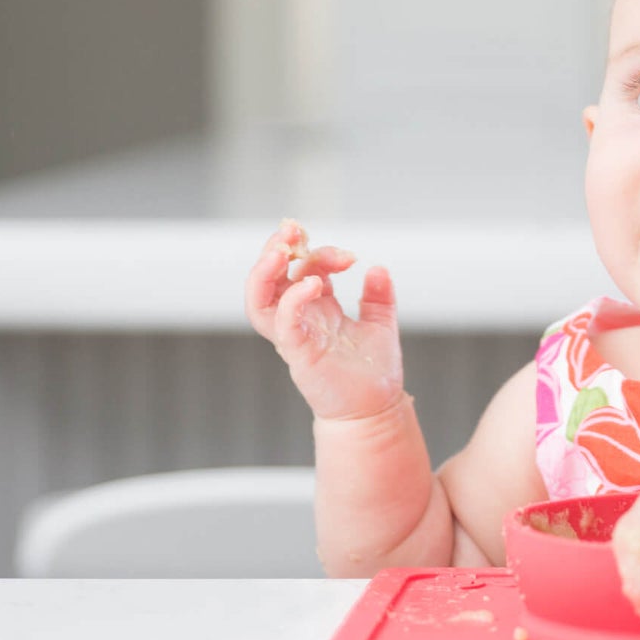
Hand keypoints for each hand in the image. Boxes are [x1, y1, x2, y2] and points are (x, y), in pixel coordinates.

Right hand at [243, 218, 403, 421]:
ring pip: (258, 299)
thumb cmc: (373, 373)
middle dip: (276, 248)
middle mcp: (300, 319)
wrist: (376, 411)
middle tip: (292, 229)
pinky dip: (293, 299)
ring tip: (282, 249)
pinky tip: (314, 284)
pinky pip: (283, 323)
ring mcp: (295, 336)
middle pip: (270, 277)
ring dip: (264, 271)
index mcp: (317, 308)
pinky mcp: (298, 353)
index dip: (321, 253)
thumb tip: (377, 268)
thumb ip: (378, 297)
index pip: (303, 268)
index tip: (349, 256)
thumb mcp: (381, 325)